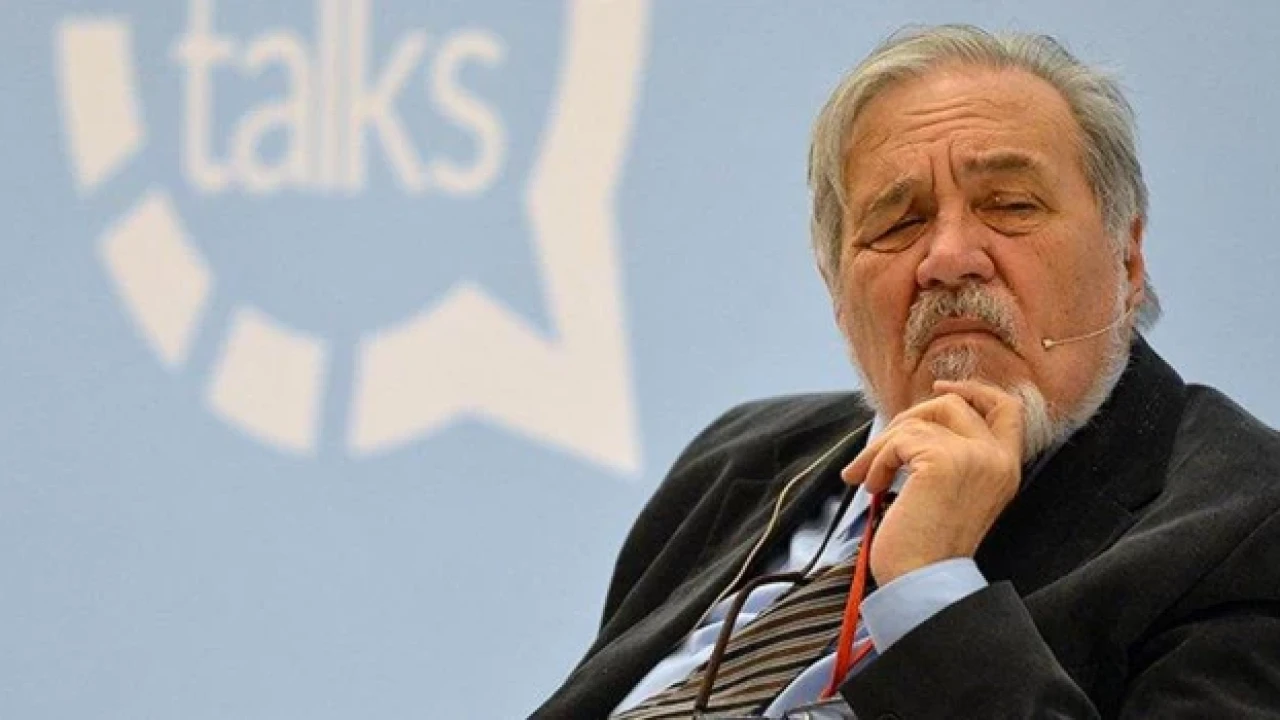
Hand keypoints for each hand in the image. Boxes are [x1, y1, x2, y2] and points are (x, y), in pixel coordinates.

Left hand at [841, 380, 1024, 585]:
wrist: (923, 581)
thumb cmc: (926, 546)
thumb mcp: (949, 492)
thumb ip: (949, 455)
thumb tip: (911, 421)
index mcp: (1005, 468)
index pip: (1006, 407)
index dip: (974, 389)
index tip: (940, 387)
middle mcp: (997, 459)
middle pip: (952, 403)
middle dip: (908, 419)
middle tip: (882, 450)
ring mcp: (973, 457)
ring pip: (917, 421)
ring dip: (882, 446)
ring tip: (869, 478)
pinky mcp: (943, 461)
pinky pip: (898, 440)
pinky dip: (876, 460)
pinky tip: (873, 486)